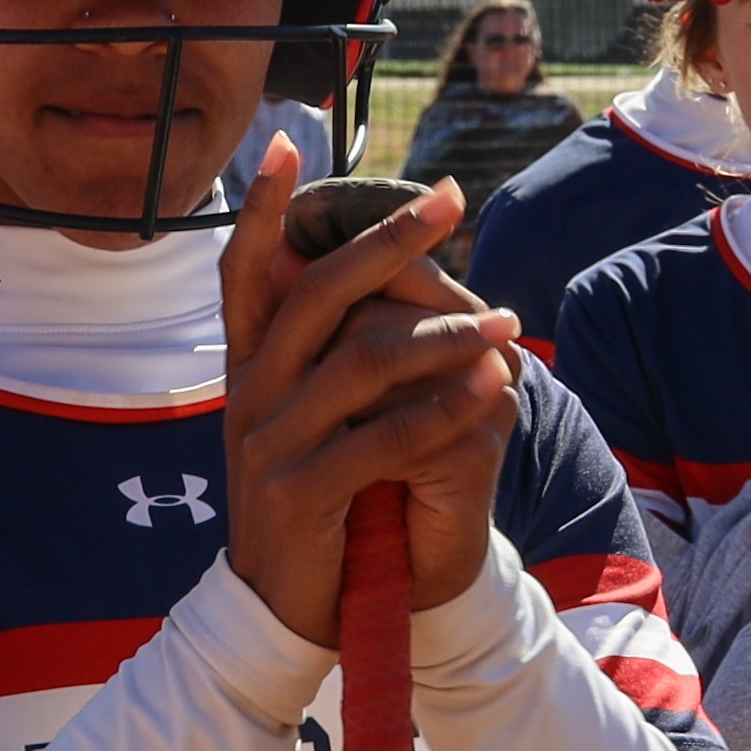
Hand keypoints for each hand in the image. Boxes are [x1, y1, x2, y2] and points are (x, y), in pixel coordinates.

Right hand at [218, 143, 516, 629]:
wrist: (281, 610)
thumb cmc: (309, 501)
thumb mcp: (299, 418)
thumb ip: (312, 352)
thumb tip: (340, 266)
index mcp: (247, 366)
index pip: (246, 269)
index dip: (262, 207)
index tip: (286, 141)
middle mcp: (251, 393)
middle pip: (316, 292)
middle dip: (386, 239)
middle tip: (449, 197)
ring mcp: (270, 443)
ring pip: (363, 363)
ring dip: (442, 334)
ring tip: (504, 321)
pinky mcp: (303, 494)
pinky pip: (384, 439)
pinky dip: (443, 410)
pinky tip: (492, 388)